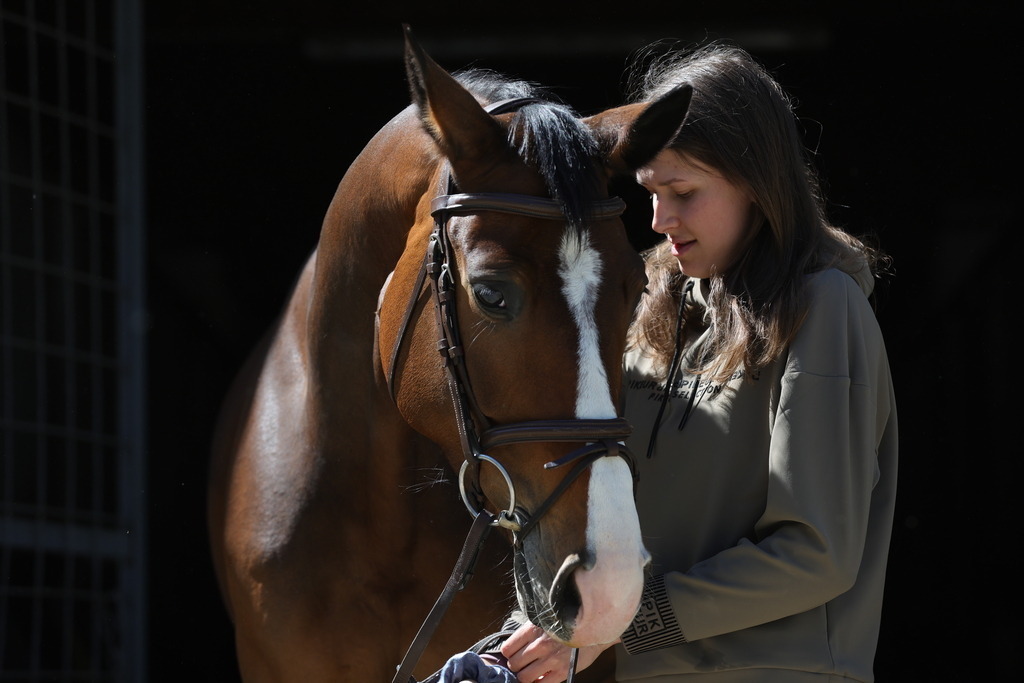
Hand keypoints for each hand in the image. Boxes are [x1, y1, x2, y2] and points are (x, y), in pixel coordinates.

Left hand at [499, 622, 615, 682]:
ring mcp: (551, 659)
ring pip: (524, 677)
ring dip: (525, 677)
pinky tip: (541, 677)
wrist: (594, 630)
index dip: (509, 654)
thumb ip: (530, 633)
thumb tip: (513, 649)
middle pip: (514, 664)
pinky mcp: (562, 671)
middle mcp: (541, 643)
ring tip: (530, 672)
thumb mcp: (546, 621)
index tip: (513, 655)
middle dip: (516, 666)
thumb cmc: (568, 625)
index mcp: (534, 628)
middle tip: (522, 665)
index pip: (508, 648)